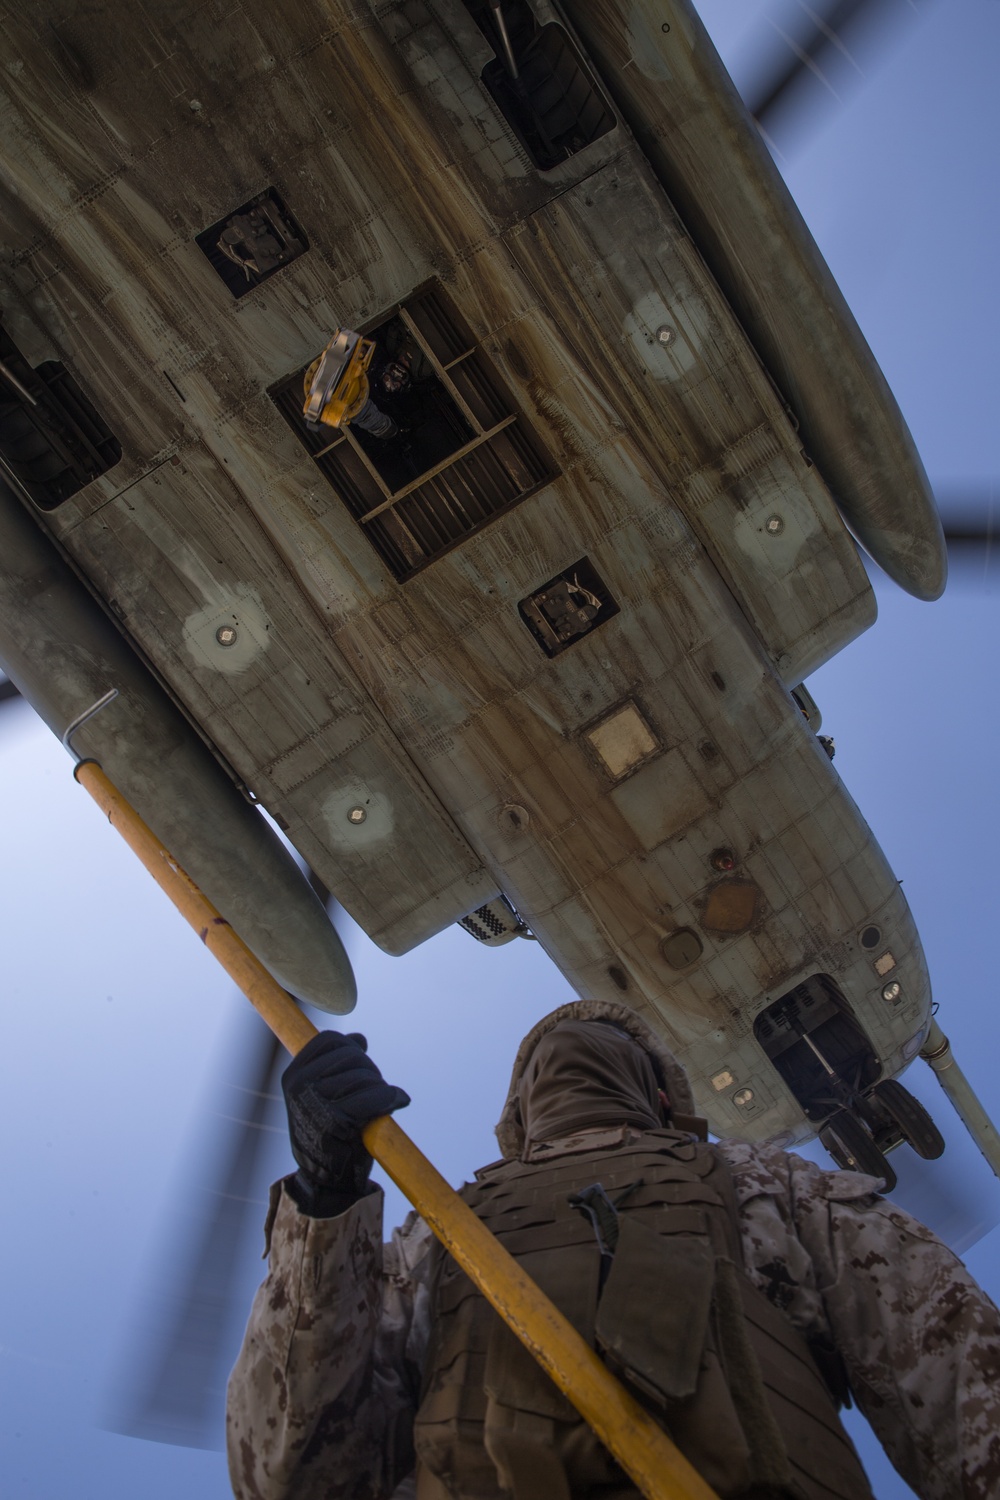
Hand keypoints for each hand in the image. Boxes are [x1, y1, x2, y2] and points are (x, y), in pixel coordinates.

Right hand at [282, 1030, 409, 1216]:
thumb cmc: (330, 1135)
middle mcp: (298, 1085)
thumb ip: (339, 1064)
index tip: (360, 1069)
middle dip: (370, 1072)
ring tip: (380, 1104)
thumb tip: (360, 1039)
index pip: (330, 1040)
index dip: (353, 1050)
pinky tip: (398, 1101)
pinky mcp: (334, 1122)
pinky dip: (390, 1098)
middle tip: (375, 1093)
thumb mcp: (326, 1094)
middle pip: (352, 1057)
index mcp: (293, 1075)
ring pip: (365, 1076)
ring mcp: (314, 1103)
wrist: (327, 1182)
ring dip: (381, 1088)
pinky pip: (374, 1097)